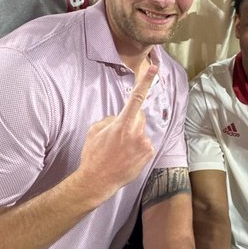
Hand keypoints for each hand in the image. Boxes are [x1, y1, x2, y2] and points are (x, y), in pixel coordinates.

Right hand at [74, 58, 157, 204]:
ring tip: (120, 151)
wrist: (98, 181)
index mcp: (121, 123)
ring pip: (141, 132)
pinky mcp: (148, 154)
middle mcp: (136, 131)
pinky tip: (126, 157)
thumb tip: (119, 119)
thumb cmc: (94, 155)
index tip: (153, 68)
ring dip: (133, 137)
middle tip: (117, 137)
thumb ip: (110, 119)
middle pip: (138, 117)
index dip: (146, 81)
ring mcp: (144, 143)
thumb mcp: (95, 131)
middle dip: (131, 121)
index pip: (136, 97)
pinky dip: (137, 148)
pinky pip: (144, 144)